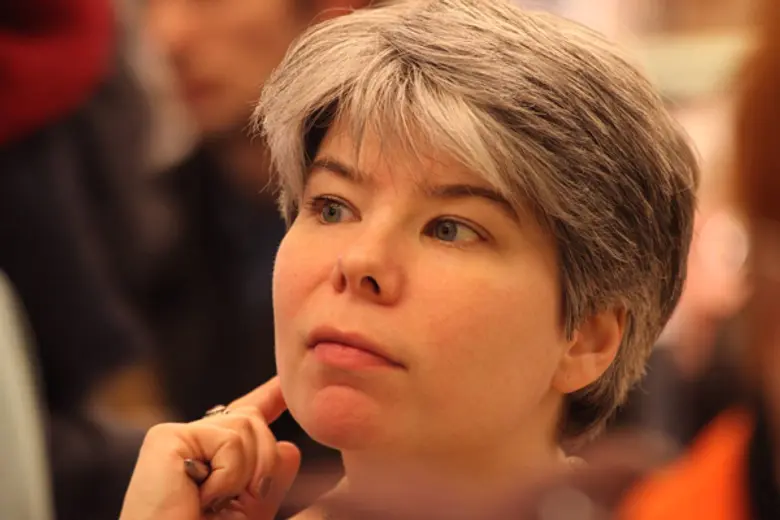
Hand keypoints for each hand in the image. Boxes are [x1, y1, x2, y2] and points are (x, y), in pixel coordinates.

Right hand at [119, 377, 300, 519]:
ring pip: (246, 426)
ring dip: (244, 475)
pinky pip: (229, 441)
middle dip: (262, 464)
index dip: (267, 398)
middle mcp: (188, 442)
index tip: (283, 383)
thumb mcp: (250, 512)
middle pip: (253, 421)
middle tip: (230, 504)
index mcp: (206, 458)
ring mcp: (174, 437)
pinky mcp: (166, 438)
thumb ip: (269, 479)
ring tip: (211, 504)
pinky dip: (229, 477)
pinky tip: (201, 498)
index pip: (241, 418)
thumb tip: (290, 447)